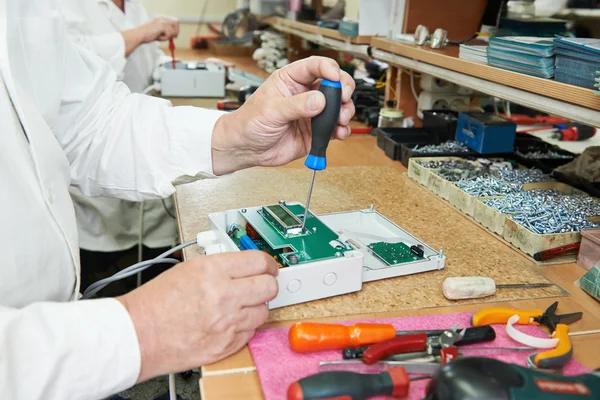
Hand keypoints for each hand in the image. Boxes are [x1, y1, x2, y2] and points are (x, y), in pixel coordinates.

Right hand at [117, 251, 278, 381]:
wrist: (138, 334)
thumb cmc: (155, 303)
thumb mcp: (188, 268)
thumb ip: (220, 266)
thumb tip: (245, 267)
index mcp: (213, 270)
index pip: (259, 262)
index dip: (269, 264)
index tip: (269, 267)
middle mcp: (224, 295)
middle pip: (269, 286)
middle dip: (267, 284)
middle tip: (261, 285)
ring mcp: (227, 322)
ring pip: (263, 311)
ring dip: (255, 307)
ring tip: (239, 306)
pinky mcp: (226, 345)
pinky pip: (251, 332)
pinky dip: (244, 327)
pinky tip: (229, 322)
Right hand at [138, 16, 179, 42]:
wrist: (140, 35)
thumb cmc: (147, 35)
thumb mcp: (159, 32)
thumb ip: (166, 32)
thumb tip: (175, 34)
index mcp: (161, 18)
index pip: (174, 20)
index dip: (176, 28)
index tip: (175, 35)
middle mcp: (162, 18)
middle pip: (176, 23)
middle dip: (175, 32)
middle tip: (172, 38)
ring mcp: (162, 22)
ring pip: (173, 31)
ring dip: (168, 37)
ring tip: (160, 37)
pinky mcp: (162, 26)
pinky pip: (169, 35)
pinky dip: (164, 38)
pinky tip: (158, 37)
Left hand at [211, 57, 355, 174]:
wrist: (247, 149)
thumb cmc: (250, 123)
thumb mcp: (271, 110)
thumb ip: (296, 105)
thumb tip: (319, 101)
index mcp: (291, 79)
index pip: (315, 66)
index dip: (329, 69)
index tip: (335, 78)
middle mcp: (305, 93)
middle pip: (334, 84)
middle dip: (343, 89)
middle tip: (343, 99)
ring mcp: (312, 113)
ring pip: (338, 106)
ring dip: (345, 111)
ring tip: (340, 120)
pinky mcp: (316, 131)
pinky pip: (335, 128)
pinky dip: (342, 130)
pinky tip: (339, 132)